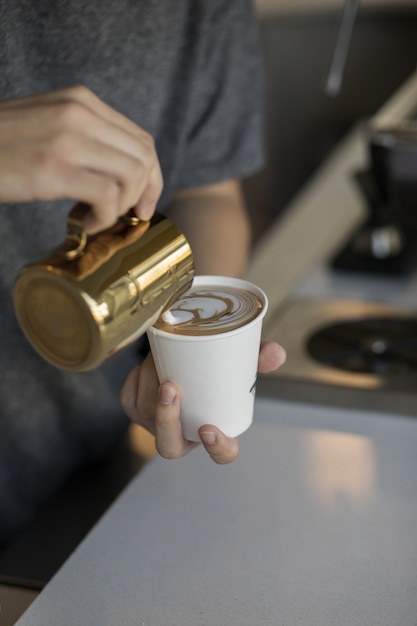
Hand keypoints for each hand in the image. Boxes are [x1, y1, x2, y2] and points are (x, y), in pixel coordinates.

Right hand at [0, 85, 162, 232]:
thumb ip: (85, 136)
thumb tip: (122, 172)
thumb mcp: (48, 124)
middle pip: (144, 158)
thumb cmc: (1, 145)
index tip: (144, 202)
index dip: (152, 176)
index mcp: (81, 100)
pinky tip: (85, 223)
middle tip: (132, 217)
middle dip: (147, 195)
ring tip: (98, 219)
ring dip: (123, 207)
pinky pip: (108, 196)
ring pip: (132, 176)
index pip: (140, 139)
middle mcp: (80, 112)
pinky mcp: (55, 167)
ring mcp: (68, 138)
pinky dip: (106, 217)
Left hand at [120, 341, 285, 463]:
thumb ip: (259, 358)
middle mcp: (182, 435)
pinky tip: (144, 366)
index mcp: (213, 432)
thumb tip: (276, 353)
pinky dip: (135, 381)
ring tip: (158, 358)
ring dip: (148, 387)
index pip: (222, 454)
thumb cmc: (215, 371)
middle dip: (166, 418)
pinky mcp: (134, 409)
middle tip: (171, 387)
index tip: (210, 429)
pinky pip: (129, 400)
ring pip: (144, 415)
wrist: (185, 359)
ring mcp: (154, 425)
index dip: (218, 448)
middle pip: (168, 444)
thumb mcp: (242, 363)